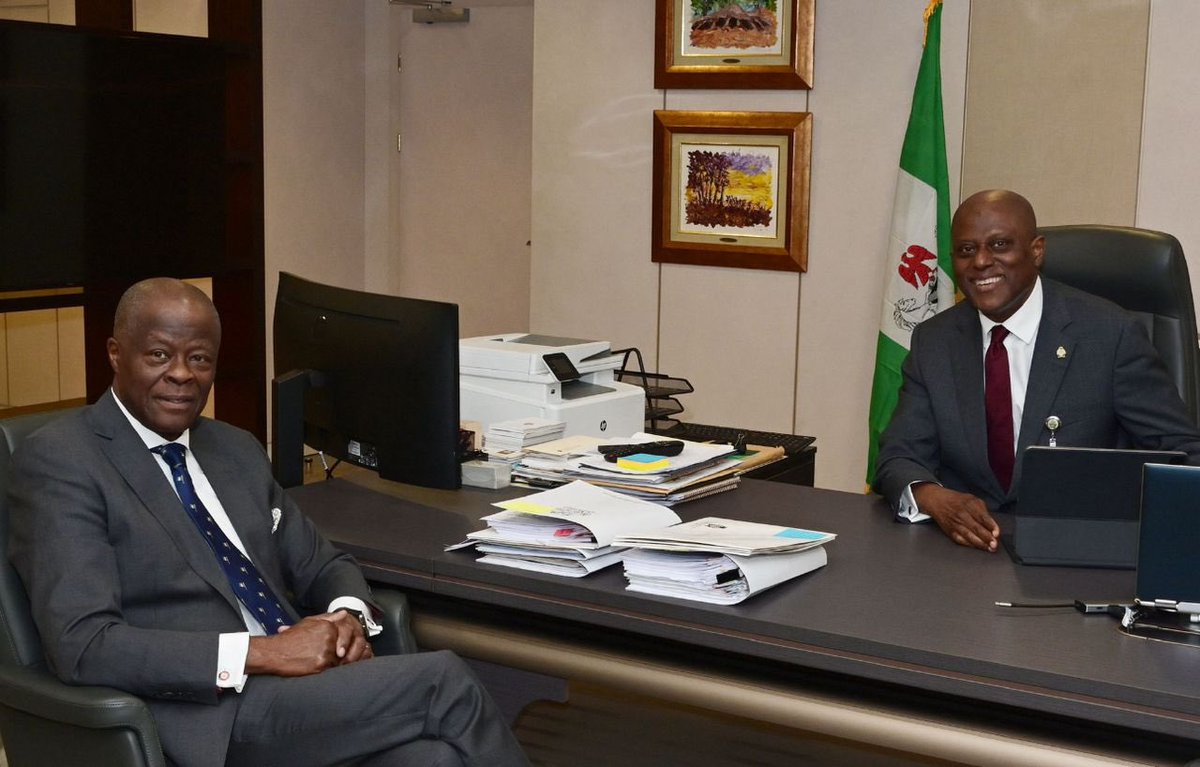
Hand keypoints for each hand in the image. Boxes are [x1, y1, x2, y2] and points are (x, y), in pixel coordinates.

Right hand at [246, 614, 371, 676]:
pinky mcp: (321, 664)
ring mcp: (326, 651)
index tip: (337, 648)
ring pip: (339, 660)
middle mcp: (329, 637)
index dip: (343, 644)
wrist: (274, 652)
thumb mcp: (309, 622)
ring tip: (316, 661)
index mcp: (328, 626)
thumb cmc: (290, 639)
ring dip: (332, 663)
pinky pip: (331, 670)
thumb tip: (344, 613)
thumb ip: (329, 617)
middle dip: (338, 654)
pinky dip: (326, 670)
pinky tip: (314, 667)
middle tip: (325, 656)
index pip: (347, 635)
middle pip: (344, 649)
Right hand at [912, 483, 999, 551]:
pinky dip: (969, 544)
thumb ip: (983, 511)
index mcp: (970, 505)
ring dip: (980, 544)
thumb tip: (992, 525)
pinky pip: (961, 540)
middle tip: (995, 544)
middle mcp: (962, 514)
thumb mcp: (973, 500)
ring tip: (988, 548)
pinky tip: (977, 546)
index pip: (982, 517)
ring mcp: (955, 523)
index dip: (991, 526)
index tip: (997, 533)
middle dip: (987, 537)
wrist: (937, 501)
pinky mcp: (950, 531)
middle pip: (976, 528)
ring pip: (969, 536)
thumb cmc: (957, 501)